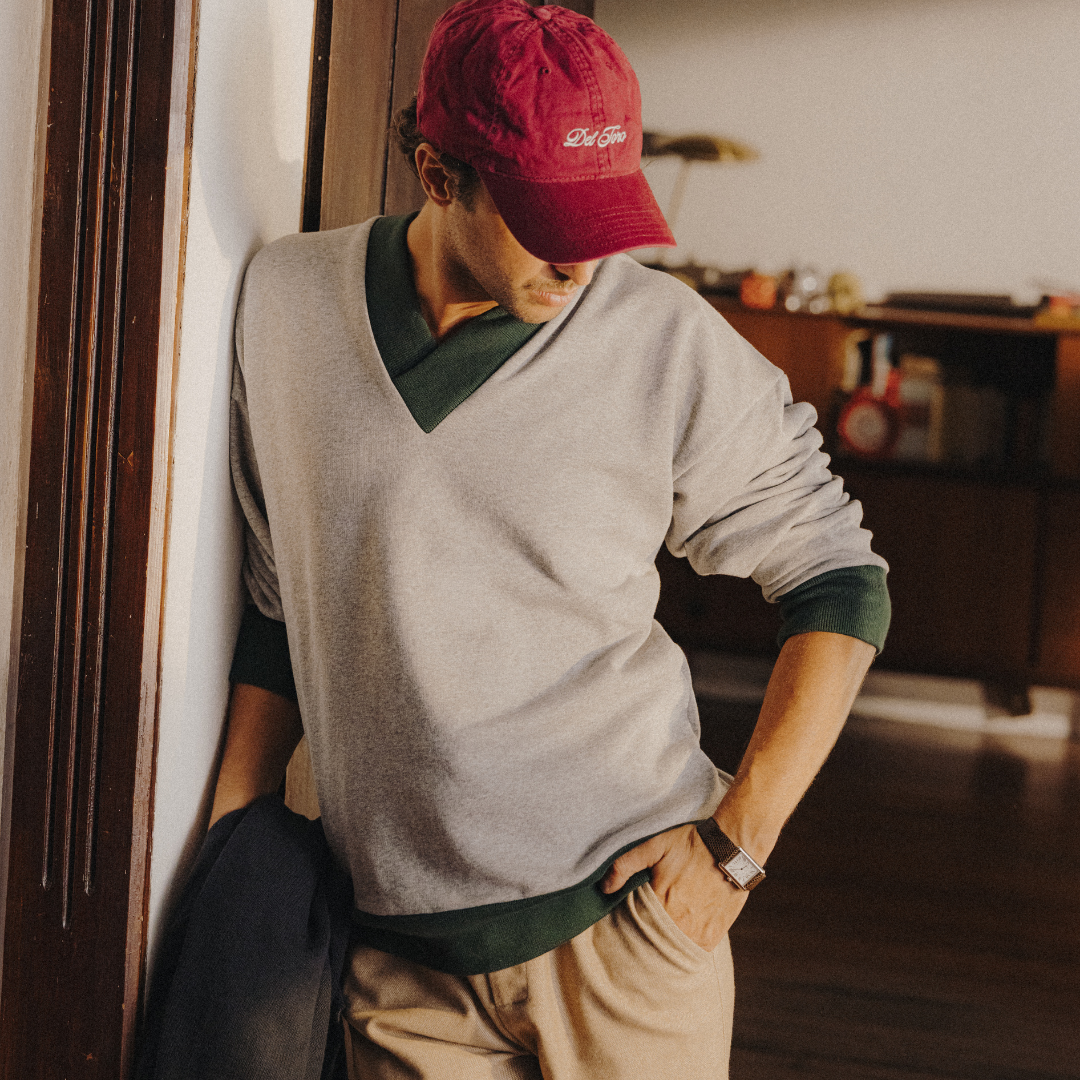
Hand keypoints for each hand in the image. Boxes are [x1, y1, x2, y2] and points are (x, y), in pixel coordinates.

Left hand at [600, 823, 748, 950]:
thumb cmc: (691, 844)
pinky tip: (676, 945)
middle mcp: (679, 923)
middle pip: (652, 943)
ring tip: (655, 944)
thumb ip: (626, 865)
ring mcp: (698, 932)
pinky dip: (684, 951)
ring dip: (663, 949)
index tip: (619, 932)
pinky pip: (693, 952)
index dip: (626, 930)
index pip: (634, 927)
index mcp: (661, 903)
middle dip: (643, 943)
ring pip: (672, 951)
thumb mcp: (654, 846)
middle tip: (636, 941)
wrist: (732, 848)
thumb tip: (604, 887)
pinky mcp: (714, 935)